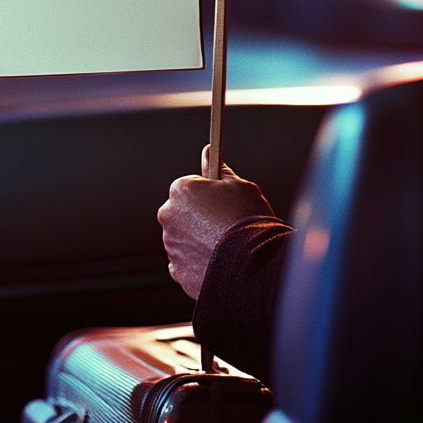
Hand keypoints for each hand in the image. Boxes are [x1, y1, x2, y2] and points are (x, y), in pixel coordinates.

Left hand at [158, 145, 274, 299]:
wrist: (254, 263)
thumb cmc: (248, 219)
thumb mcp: (241, 186)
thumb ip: (220, 169)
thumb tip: (209, 152)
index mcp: (181, 190)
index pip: (190, 186)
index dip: (209, 194)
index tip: (222, 201)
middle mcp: (168, 216)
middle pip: (183, 213)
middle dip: (199, 217)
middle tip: (225, 223)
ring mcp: (171, 245)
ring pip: (184, 239)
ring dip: (198, 240)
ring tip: (225, 245)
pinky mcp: (178, 270)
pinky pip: (187, 263)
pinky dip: (199, 263)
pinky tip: (219, 261)